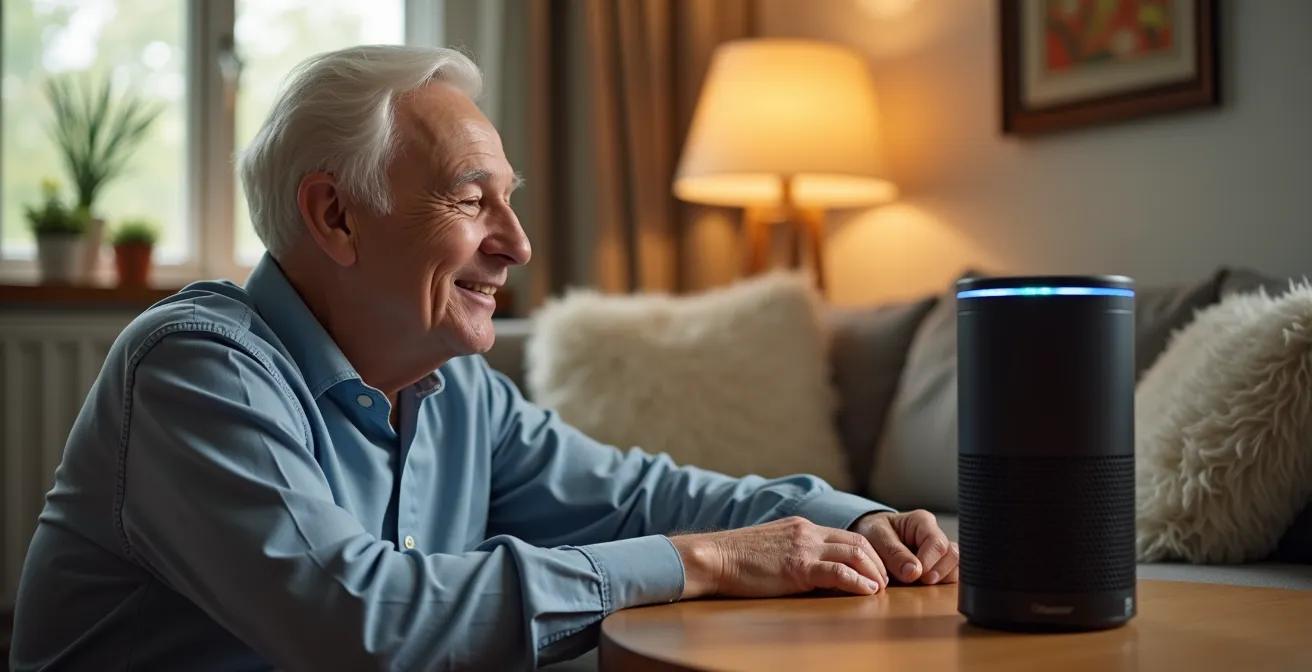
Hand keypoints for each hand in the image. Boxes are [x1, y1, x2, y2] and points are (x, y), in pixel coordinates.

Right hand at [668, 517, 888, 599]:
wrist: (714, 557)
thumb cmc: (736, 559)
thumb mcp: (772, 547)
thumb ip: (794, 552)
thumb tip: (812, 570)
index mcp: (802, 526)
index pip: (847, 534)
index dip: (868, 553)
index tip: (876, 570)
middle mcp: (807, 532)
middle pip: (858, 540)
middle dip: (877, 562)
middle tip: (885, 581)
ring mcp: (804, 547)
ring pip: (855, 553)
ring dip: (873, 572)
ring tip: (880, 589)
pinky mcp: (798, 567)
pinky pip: (838, 572)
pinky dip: (858, 582)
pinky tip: (866, 592)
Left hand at [850, 509, 958, 584]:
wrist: (869, 537)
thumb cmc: (873, 532)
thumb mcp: (876, 537)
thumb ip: (894, 553)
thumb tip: (914, 572)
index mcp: (922, 522)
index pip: (937, 543)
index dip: (929, 562)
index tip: (916, 575)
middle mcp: (935, 534)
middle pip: (952, 555)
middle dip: (939, 572)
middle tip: (921, 581)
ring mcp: (939, 551)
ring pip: (956, 566)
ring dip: (942, 579)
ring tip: (922, 584)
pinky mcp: (939, 565)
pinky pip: (951, 575)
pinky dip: (942, 583)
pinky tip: (926, 586)